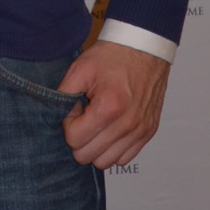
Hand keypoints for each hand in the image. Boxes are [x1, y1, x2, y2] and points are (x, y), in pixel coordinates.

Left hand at [58, 41, 169, 168]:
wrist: (144, 47)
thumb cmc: (113, 56)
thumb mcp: (80, 68)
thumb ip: (64, 94)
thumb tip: (60, 117)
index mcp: (108, 107)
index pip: (74, 139)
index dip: (68, 125)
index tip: (75, 109)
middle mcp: (127, 124)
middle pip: (88, 156)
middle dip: (79, 139)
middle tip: (83, 117)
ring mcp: (140, 130)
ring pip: (106, 162)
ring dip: (95, 147)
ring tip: (96, 123)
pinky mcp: (149, 132)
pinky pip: (125, 158)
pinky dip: (113, 149)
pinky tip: (109, 129)